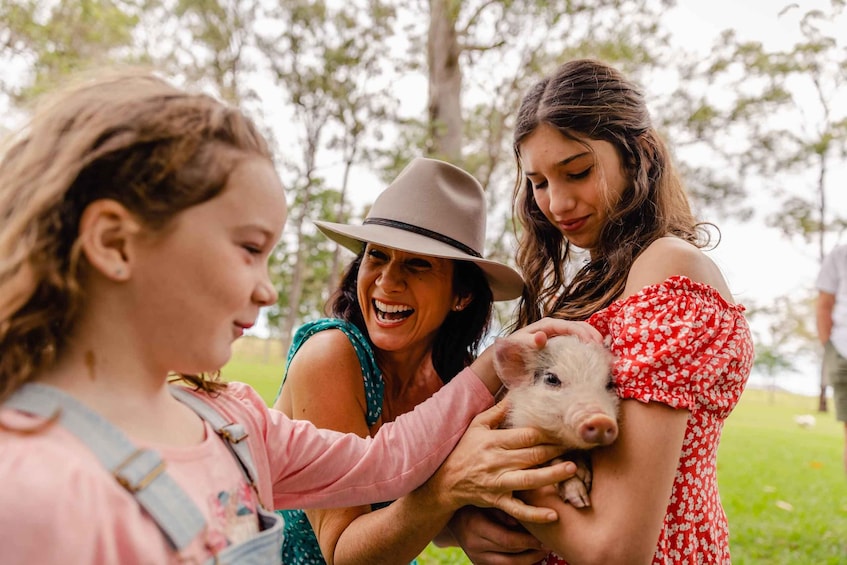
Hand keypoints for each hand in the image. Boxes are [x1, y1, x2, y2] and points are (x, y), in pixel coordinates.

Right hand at [422, 400, 575, 522]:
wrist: (446, 480)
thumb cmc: (465, 449)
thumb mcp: (477, 425)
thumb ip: (498, 411)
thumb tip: (517, 393)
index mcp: (494, 441)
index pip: (526, 435)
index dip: (547, 432)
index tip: (564, 429)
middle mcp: (497, 461)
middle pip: (532, 455)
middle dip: (555, 450)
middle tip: (577, 446)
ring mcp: (498, 482)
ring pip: (529, 479)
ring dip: (552, 475)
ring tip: (571, 469)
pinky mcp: (497, 500)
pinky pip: (518, 510)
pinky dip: (534, 514)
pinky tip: (553, 515)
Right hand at [448, 507, 548, 564]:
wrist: (453, 518)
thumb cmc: (474, 503)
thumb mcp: (487, 500)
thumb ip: (503, 509)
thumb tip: (525, 519)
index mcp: (475, 527)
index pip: (507, 540)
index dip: (528, 541)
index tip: (545, 538)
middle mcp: (473, 547)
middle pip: (510, 556)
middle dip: (532, 553)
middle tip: (549, 546)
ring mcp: (475, 559)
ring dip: (528, 561)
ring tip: (543, 553)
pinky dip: (518, 564)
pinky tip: (531, 557)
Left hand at [471, 318, 602, 392]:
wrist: (502, 360)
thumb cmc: (508, 352)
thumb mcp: (515, 346)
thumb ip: (527, 341)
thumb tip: (542, 336)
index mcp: (545, 326)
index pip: (569, 326)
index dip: (583, 333)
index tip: (594, 344)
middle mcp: (553, 329)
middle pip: (579, 328)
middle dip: (593, 336)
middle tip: (605, 350)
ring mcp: (557, 338)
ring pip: (580, 335)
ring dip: (593, 342)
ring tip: (605, 354)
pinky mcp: (559, 348)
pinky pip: (576, 345)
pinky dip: (587, 349)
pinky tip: (596, 359)